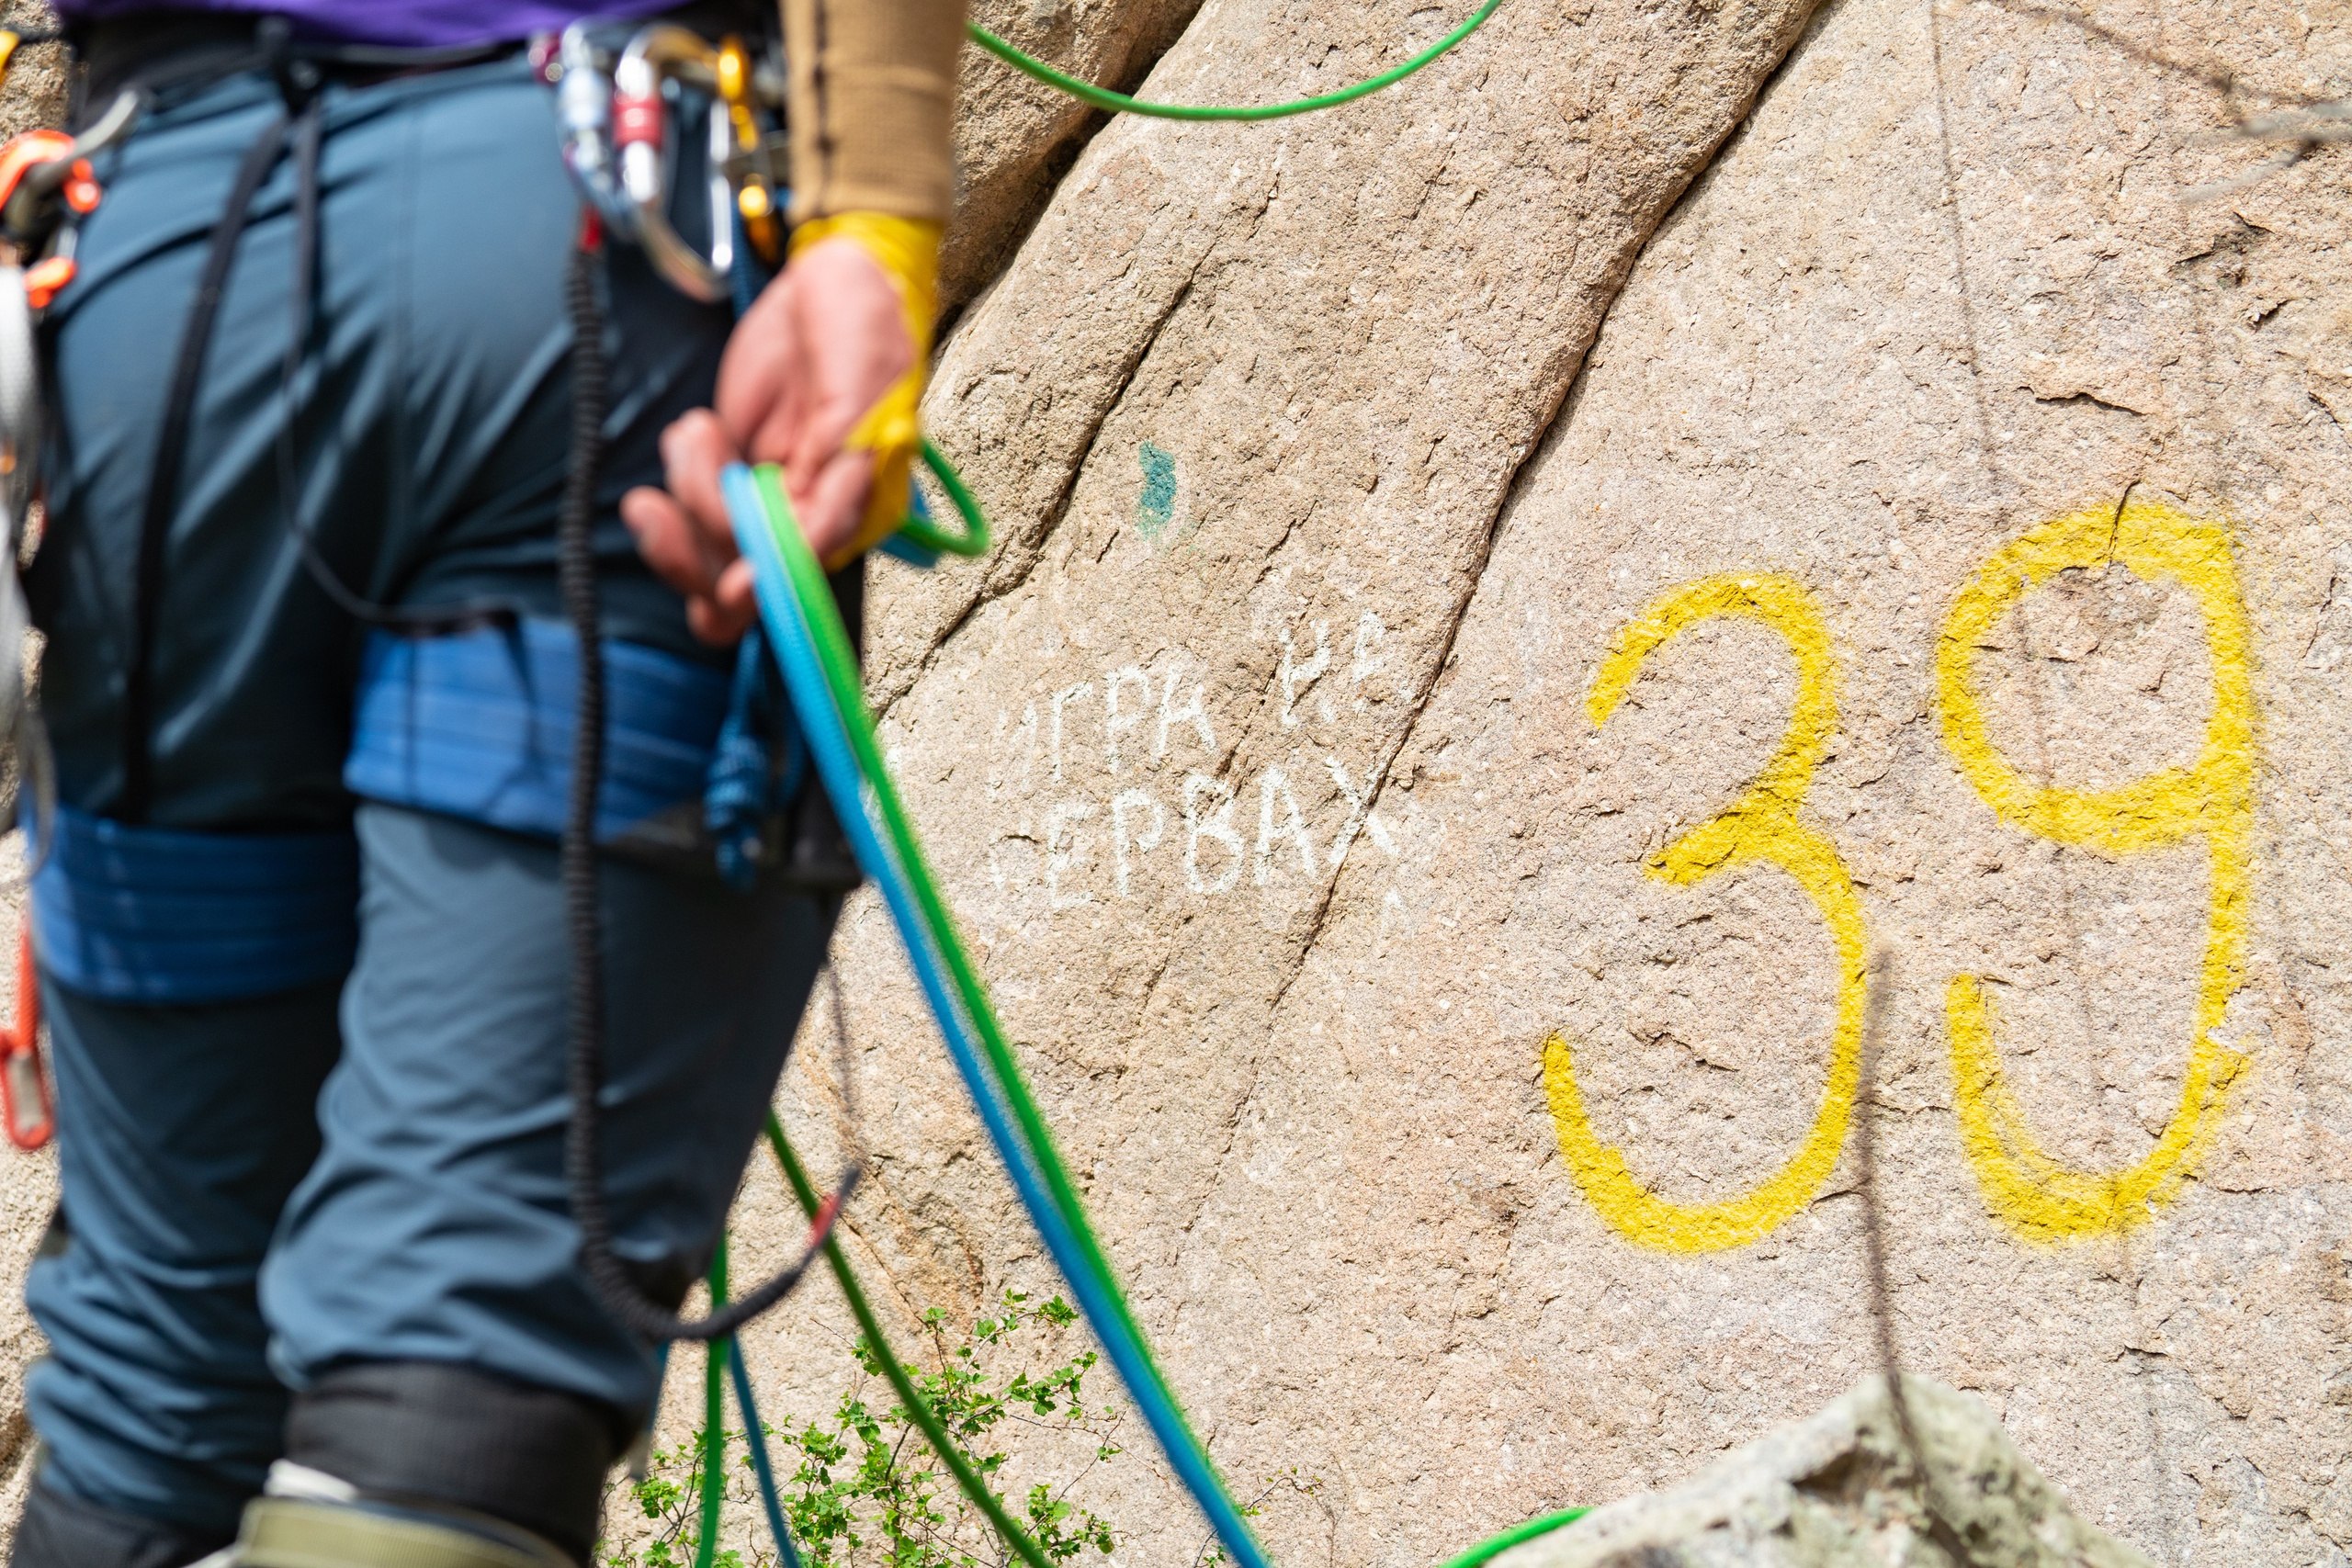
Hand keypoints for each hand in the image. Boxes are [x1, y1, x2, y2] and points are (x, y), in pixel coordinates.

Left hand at [621, 235, 915, 644]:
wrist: (837, 273)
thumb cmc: (865, 333)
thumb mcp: (855, 409)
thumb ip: (826, 492)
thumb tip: (787, 567)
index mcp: (852, 517)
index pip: (796, 589)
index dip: (755, 594)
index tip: (727, 581)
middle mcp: (810, 519)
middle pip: (734, 590)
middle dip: (690, 550)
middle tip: (654, 507)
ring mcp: (767, 494)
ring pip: (704, 545)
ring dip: (686, 490)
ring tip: (696, 432)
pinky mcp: (733, 464)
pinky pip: (689, 499)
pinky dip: (681, 468)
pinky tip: (695, 431)